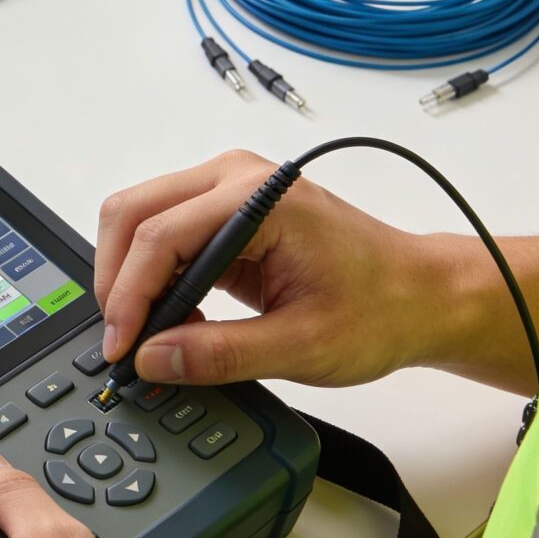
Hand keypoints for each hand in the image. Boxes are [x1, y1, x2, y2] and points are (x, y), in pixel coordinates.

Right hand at [92, 149, 458, 388]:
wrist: (421, 296)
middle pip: (133, 213)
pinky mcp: (226, 214)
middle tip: (125, 342)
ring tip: (155, 334)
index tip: (122, 348)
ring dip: (132, 278)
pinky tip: (175, 319)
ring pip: (139, 219)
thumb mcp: (302, 346)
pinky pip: (162, 234)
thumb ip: (220, 354)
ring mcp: (230, 191)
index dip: (129, 296)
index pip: (160, 235)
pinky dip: (152, 277)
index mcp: (261, 199)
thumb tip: (152, 358)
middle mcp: (238, 179)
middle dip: (117, 281)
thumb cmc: (381, 308)